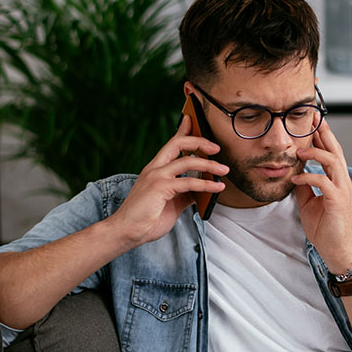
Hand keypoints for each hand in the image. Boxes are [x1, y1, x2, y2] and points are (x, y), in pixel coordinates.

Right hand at [107, 114, 227, 248]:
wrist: (127, 232)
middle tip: (217, 147)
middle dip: (199, 141)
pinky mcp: (160, 188)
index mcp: (155, 169)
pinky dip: (206, 184)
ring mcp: (156, 176)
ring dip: (210, 164)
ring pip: (187, 161)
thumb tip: (202, 190)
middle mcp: (154, 168)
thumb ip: (185, 193)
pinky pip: (188, 181)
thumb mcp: (172, 203)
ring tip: (225, 170)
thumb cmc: (147, 219)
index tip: (192, 119)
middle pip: (178, 144)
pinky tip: (217, 187)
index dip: (182, 130)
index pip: (171, 144)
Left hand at [291, 120, 351, 272]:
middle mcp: (343, 182)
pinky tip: (295, 178)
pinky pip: (323, 181)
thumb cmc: (325, 229)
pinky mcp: (338, 200)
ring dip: (315, 153)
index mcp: (337, 181)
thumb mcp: (309, 202)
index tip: (312, 121)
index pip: (331, 152)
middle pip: (335, 150)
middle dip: (323, 132)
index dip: (322, 136)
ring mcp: (342, 190)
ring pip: (333, 161)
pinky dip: (308, 177)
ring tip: (298, 151)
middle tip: (312, 117)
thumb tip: (294, 172)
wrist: (335, 250)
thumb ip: (304, 186)